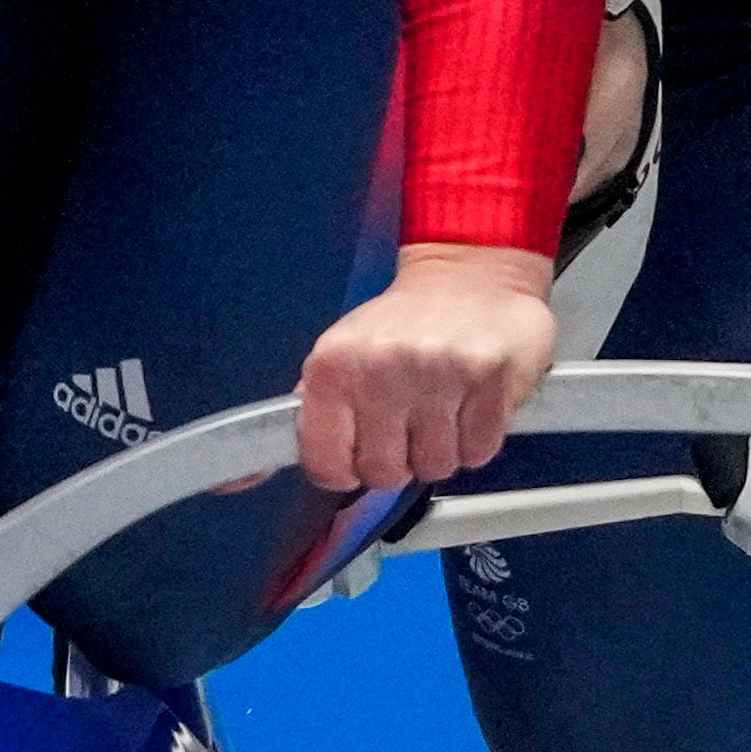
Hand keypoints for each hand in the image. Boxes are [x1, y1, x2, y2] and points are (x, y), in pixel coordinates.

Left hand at [296, 244, 554, 492]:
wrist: (467, 277)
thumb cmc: (400, 328)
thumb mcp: (339, 358)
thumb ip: (313, 413)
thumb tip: (262, 474)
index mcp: (333, 365)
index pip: (327, 464)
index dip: (345, 469)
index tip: (357, 453)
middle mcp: (381, 366)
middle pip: (384, 473)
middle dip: (399, 460)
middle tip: (407, 424)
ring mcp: (437, 372)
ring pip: (435, 467)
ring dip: (441, 449)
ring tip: (440, 409)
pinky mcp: (488, 376)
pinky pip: (478, 451)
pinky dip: (476, 439)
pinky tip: (469, 404)